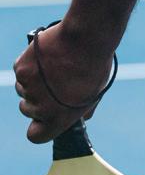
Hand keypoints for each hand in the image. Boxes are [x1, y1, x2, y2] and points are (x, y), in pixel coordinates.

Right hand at [13, 22, 114, 143]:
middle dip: (37, 99)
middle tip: (53, 84)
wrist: (85, 39)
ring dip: (33, 81)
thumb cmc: (94, 67)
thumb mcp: (94, 95)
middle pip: (27, 109)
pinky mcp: (21, 68)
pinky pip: (21, 71)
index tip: (42, 118)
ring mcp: (27, 87)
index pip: (35, 135)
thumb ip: (82, 110)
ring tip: (53, 67)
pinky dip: (30, 65)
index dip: (37, 126)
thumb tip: (82, 118)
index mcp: (57, 119)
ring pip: (23, 88)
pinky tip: (47, 57)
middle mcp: (39, 107)